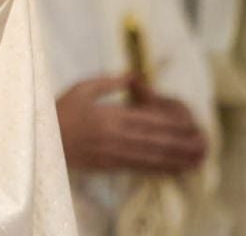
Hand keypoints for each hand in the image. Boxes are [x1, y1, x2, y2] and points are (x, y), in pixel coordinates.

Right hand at [56, 74, 208, 175]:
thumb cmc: (60, 111)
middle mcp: (117, 136)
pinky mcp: (111, 166)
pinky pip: (140, 169)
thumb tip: (135, 74)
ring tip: (198, 160)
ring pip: (152, 157)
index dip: (173, 124)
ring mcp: (115, 154)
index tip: (192, 124)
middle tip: (204, 144)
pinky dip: (160, 170)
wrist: (42, 141)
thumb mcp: (82, 88)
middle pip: (156, 140)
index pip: (149, 120)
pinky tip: (174, 170)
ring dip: (177, 159)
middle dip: (182, 143)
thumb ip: (110, 81)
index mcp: (111, 115)